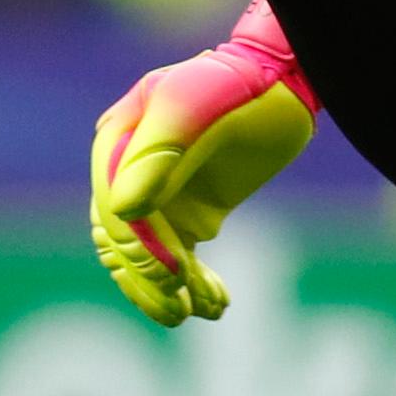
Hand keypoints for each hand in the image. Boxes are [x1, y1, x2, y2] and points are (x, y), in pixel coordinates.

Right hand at [90, 0, 316, 326]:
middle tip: (179, 308)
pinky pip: (181, 261)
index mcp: (117, 144)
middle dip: (148, 281)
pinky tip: (217, 303)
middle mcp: (129, 176)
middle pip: (122, 244)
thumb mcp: (192, 108)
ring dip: (168, 293)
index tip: (176, 272)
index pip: (114, 210)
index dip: (140, 246)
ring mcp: (159, 199)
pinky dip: (195, 285)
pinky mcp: (189, 216)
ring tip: (199, 312)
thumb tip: (123, 210)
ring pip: (148, 261)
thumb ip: (156, 155)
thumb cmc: (233, 85)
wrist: (281, 83)